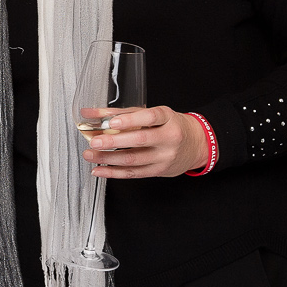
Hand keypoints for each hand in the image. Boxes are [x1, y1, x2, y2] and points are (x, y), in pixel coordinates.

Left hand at [83, 105, 207, 178]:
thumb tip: (91, 113)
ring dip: (108, 159)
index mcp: (168, 119)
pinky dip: (113, 173)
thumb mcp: (152, 114)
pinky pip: (133, 173)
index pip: (150, 117)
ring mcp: (164, 157)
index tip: (112, 122)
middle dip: (113, 142)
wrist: (196, 145)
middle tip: (95, 141)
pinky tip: (99, 170)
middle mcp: (169, 138)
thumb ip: (122, 113)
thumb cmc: (170, 126)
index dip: (130, 120)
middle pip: (140, 140)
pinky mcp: (158, 171)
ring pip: (133, 160)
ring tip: (90, 154)